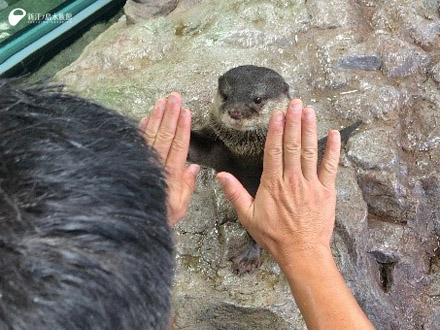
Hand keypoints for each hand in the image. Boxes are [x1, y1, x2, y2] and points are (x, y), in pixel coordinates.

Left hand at [140, 93, 199, 226]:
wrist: (131, 225)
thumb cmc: (159, 217)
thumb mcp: (180, 207)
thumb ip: (187, 186)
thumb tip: (193, 166)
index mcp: (170, 176)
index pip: (178, 147)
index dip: (183, 128)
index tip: (186, 112)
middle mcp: (156, 166)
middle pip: (165, 136)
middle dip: (171, 115)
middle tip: (175, 97)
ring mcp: (142, 163)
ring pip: (151, 135)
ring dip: (157, 116)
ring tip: (162, 101)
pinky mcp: (131, 162)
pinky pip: (138, 142)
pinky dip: (142, 128)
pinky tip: (147, 116)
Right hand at [217, 99, 340, 265]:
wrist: (302, 251)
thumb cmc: (273, 235)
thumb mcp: (248, 216)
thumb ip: (235, 194)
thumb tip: (220, 176)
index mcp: (273, 184)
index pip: (274, 151)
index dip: (276, 130)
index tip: (278, 114)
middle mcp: (292, 179)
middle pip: (293, 145)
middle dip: (294, 122)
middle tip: (296, 103)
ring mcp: (311, 184)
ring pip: (310, 151)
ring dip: (310, 129)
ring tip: (309, 110)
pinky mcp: (326, 190)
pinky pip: (330, 166)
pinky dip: (333, 149)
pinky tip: (334, 134)